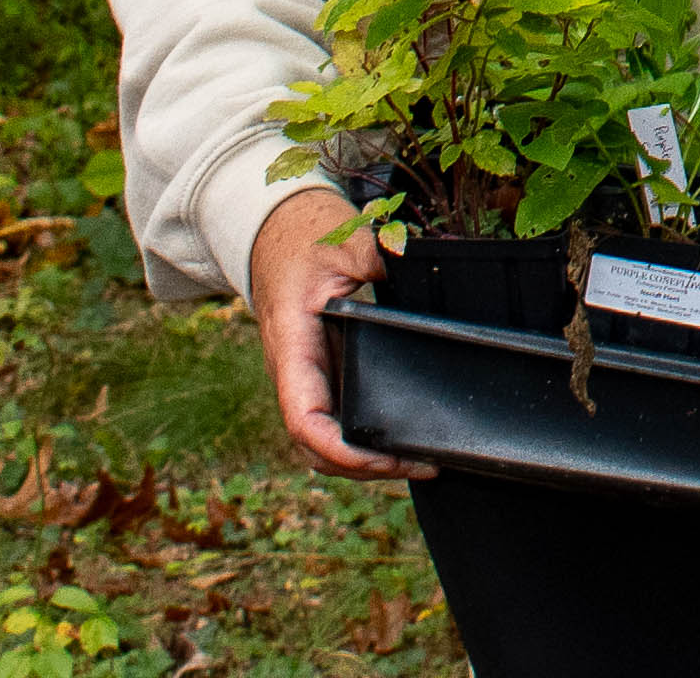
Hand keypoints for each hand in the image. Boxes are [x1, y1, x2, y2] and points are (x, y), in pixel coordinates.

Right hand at [248, 189, 435, 480]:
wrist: (277, 232)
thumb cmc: (304, 238)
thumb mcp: (340, 237)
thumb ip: (374, 252)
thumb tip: (408, 259)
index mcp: (293, 346)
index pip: (305, 419)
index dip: (340, 450)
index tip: (382, 458)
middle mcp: (295, 372)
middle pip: (316, 446)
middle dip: (363, 467)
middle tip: (422, 462)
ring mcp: (307, 375)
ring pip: (324, 439)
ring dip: (363, 460)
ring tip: (418, 458)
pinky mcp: (320, 372)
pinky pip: (335, 417)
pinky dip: (361, 437)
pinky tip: (398, 436)